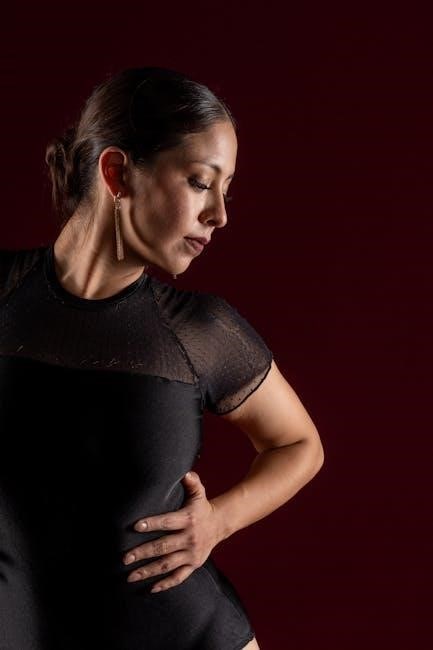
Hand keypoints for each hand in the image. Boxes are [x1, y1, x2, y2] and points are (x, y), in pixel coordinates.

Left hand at [122, 471, 220, 592]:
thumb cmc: (202, 507)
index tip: (135, 526)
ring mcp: (192, 554)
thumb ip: (192, 482)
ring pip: (167, 564)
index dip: (152, 523)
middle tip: (124, 558)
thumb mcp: (199, 493)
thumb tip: (185, 472)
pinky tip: (151, 589)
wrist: (220, 524)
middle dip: (143, 553)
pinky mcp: (194, 565)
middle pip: (163, 546)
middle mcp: (190, 538)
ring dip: (148, 571)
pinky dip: (166, 584)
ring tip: (130, 576)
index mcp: (188, 519)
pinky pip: (179, 577)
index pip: (168, 522)